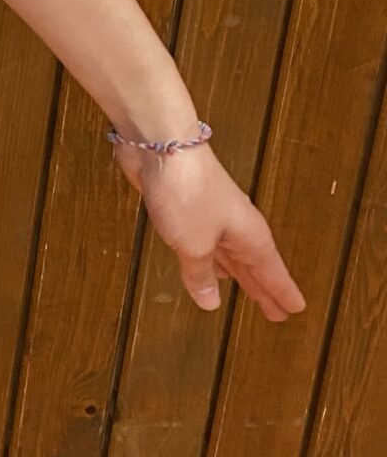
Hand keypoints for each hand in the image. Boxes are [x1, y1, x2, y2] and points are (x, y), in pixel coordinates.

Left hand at [109, 138, 305, 320]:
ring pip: (229, 254)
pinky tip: (204, 265)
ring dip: (237, 274)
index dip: (282, 293)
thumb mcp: (193, 245)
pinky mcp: (186, 208)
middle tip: (276, 311)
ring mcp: (211, 215)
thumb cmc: (187, 189)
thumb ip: (200, 274)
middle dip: (263, 288)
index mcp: (248, 235)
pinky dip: (207, 258)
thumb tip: (210, 302)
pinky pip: (203, 242)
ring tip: (245, 291)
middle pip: (253, 264)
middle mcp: (235, 225)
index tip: (296, 309)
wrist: (160, 144)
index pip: (272, 272)